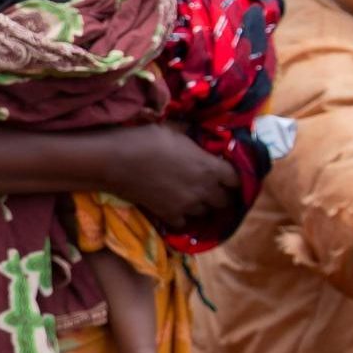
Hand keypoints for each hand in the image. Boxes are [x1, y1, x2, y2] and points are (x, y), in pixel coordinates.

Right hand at [104, 126, 238, 229]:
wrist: (116, 160)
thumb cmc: (146, 139)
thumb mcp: (174, 130)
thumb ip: (193, 136)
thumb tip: (199, 132)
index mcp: (210, 167)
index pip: (237, 179)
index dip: (233, 177)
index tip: (226, 173)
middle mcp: (204, 189)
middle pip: (225, 200)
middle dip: (220, 194)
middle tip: (210, 186)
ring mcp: (187, 205)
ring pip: (205, 212)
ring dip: (202, 206)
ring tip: (191, 197)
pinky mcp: (169, 215)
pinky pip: (184, 222)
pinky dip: (182, 217)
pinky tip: (174, 207)